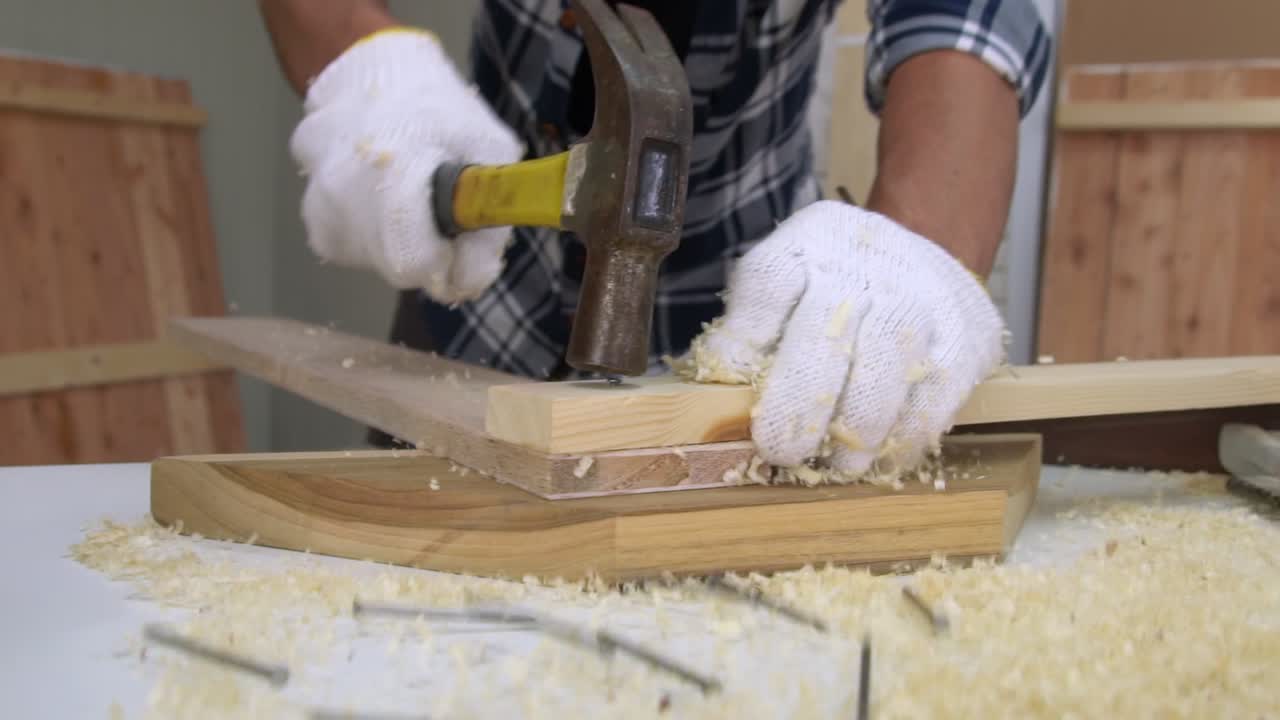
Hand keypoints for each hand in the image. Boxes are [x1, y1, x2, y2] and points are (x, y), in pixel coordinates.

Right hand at [290, 30, 522, 303]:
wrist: (369, 72)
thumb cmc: (436, 107)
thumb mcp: (488, 147)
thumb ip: (488, 219)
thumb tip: (472, 280)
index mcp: (393, 176)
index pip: (415, 263)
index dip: (446, 260)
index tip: (457, 235)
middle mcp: (345, 195)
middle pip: (397, 266)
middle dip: (427, 249)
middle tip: (439, 208)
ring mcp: (322, 206)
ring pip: (375, 260)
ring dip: (399, 241)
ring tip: (409, 193)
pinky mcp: (312, 217)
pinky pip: (353, 248)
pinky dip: (373, 235)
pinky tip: (383, 197)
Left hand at [688, 200, 1005, 479]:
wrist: (924, 255)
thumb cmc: (833, 286)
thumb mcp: (787, 285)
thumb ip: (751, 332)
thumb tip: (713, 396)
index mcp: (808, 245)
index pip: (770, 281)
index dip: (745, 336)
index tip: (733, 382)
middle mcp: (865, 265)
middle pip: (827, 331)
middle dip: (800, 402)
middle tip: (780, 449)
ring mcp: (921, 297)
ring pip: (888, 365)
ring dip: (859, 427)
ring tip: (838, 466)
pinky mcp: (965, 335)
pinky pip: (936, 395)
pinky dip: (906, 435)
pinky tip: (883, 456)